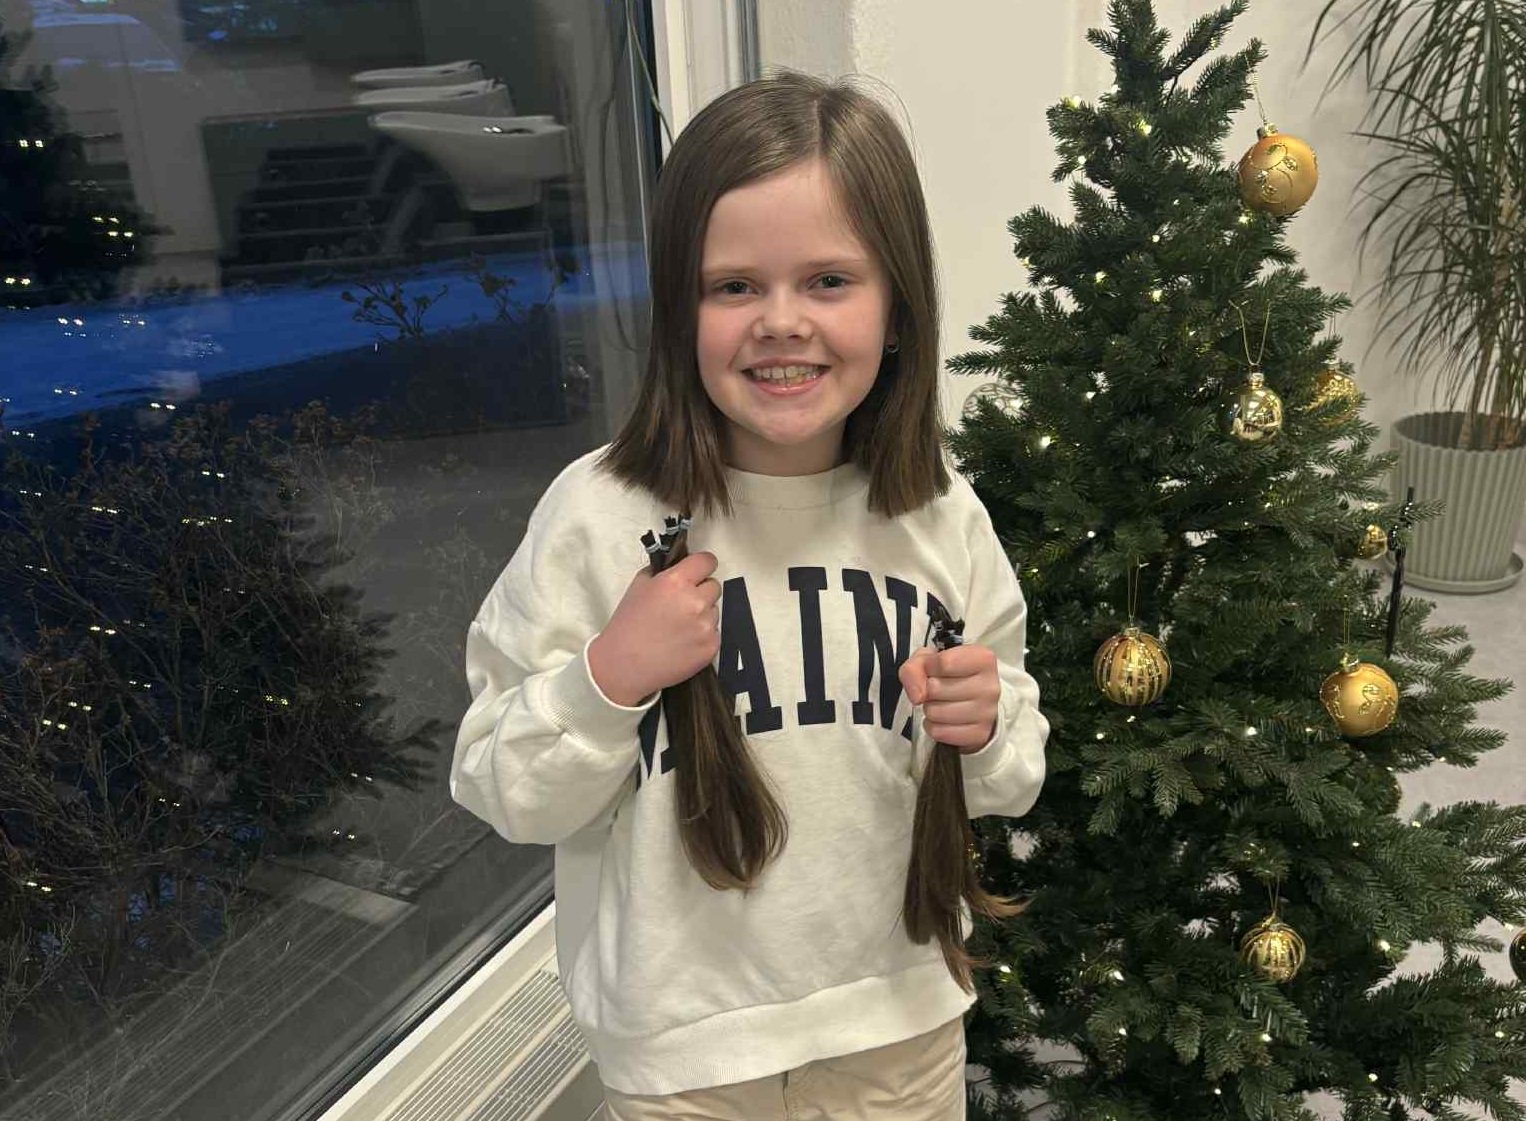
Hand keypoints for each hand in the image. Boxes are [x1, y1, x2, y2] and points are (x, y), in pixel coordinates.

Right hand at [588, 551, 721, 705]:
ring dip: (702, 614)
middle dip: (701, 591)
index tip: (698, 571)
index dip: (702, 566)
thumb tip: (678, 566)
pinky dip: (702, 635)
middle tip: (682, 604)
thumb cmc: (627, 625)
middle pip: (714, 586)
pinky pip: (714, 633)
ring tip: (678, 627)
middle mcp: (695, 601)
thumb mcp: (638, 587)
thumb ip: (662, 572)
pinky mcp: (711, 647)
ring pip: (714, 610)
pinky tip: (682, 642)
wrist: (624, 665)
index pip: (707, 561)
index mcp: (676, 582)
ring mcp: (706, 626)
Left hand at [898, 643, 999, 753]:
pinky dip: (934, 726)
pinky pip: (939, 732)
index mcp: (982, 659)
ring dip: (930, 708)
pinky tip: (944, 719)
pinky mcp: (979, 734)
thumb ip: (915, 667)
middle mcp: (989, 685)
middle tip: (939, 688)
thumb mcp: (930, 660)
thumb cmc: (952, 676)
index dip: (930, 667)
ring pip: (935, 712)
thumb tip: (916, 695)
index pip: (943, 663)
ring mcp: (987, 712)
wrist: (974, 702)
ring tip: (941, 703)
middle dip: (928, 689)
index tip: (935, 670)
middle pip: (935, 688)